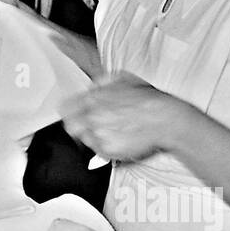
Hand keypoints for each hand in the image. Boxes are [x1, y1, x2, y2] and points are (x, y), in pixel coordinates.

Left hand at [60, 73, 182, 162]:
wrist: (165, 119)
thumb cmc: (148, 98)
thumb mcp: (122, 78)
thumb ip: (100, 82)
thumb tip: (90, 87)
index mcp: (93, 98)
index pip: (64, 108)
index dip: (69, 112)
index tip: (74, 114)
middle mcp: (93, 117)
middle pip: (70, 127)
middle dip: (78, 127)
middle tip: (91, 126)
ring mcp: (100, 135)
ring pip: (86, 140)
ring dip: (95, 137)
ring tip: (113, 132)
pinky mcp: (109, 150)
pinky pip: (99, 152)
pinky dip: (106, 148)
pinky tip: (120, 140)